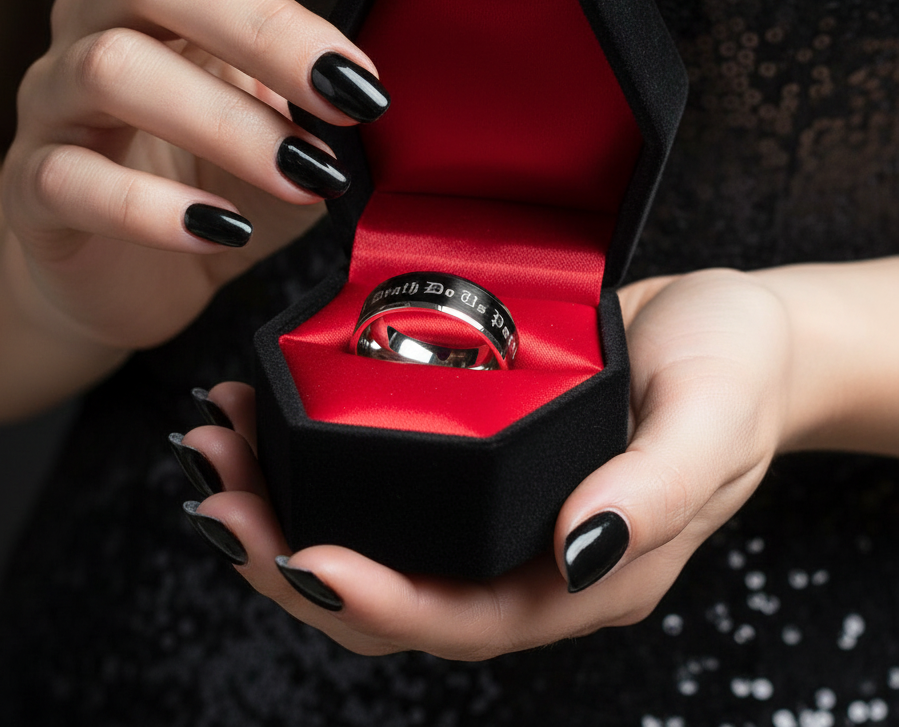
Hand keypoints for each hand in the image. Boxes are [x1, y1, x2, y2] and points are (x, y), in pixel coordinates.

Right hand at [0, 0, 388, 353]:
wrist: (126, 271)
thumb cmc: (219, 179)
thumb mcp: (285, 120)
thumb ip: (327, 93)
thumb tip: (406, 90)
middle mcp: (101, 15)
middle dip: (270, 29)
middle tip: (357, 94)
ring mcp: (55, 95)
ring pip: (115, 68)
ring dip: (229, 124)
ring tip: (310, 176)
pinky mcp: (33, 182)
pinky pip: (73, 179)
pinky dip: (155, 209)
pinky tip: (224, 229)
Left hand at [178, 267, 799, 658]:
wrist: (735, 333)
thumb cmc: (733, 373)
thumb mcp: (710, 422)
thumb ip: (650, 494)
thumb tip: (572, 553)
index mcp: (579, 572)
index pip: (460, 618)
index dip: (373, 601)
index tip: (298, 555)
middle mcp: (523, 555)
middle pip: (388, 592)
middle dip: (287, 556)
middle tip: (217, 495)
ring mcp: (492, 511)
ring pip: (368, 538)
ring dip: (280, 505)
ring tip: (216, 448)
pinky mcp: (474, 460)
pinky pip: (382, 480)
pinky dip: (313, 458)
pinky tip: (267, 414)